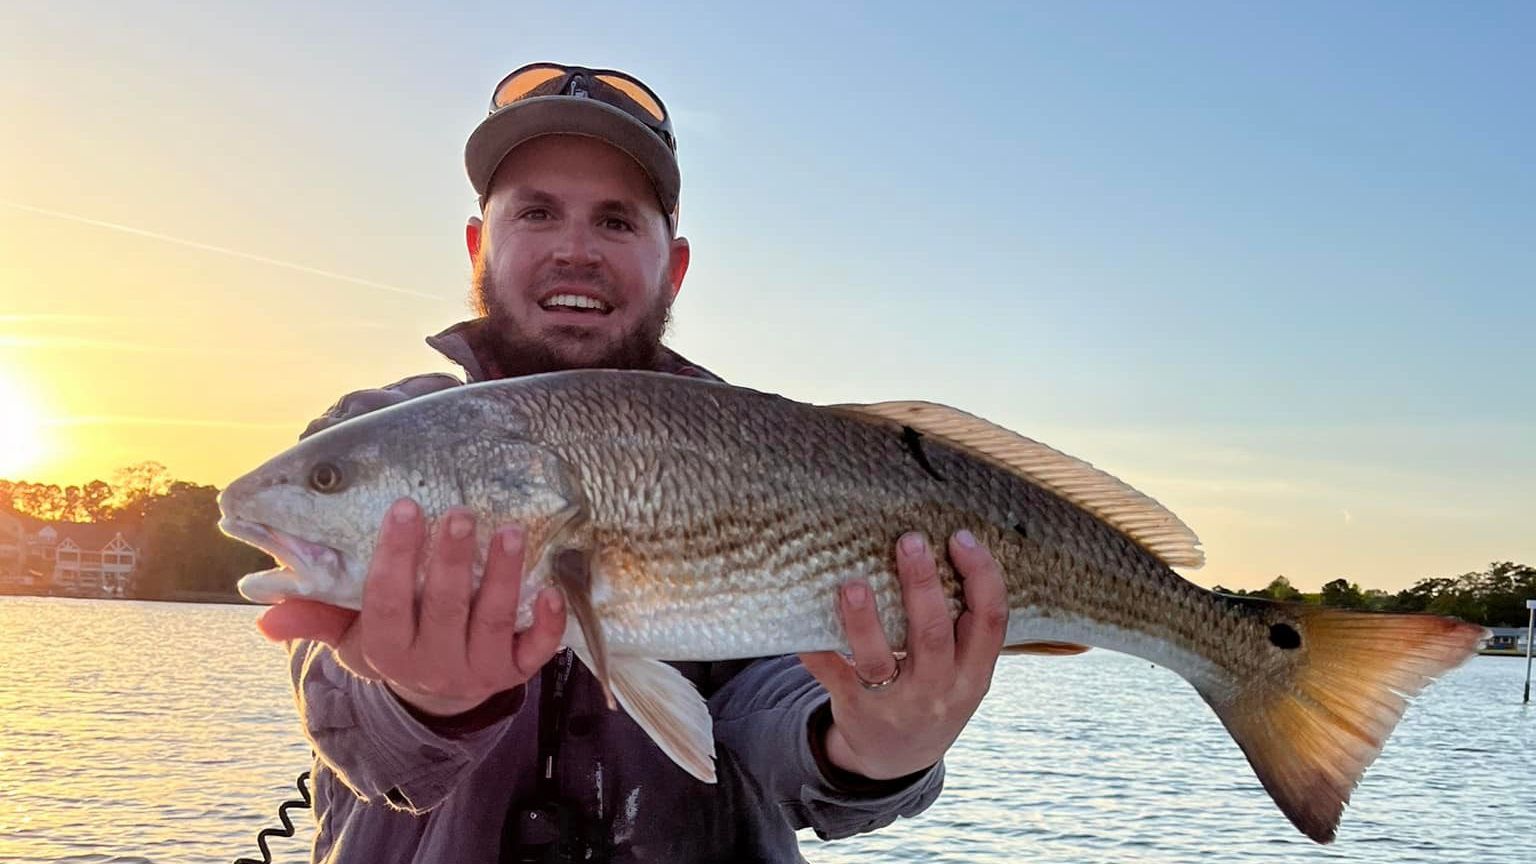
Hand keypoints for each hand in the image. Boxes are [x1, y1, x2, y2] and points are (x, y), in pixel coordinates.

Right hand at [255, 498, 566, 716]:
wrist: (440, 692)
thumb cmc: (393, 639)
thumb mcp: (351, 634)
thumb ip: (315, 616)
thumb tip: (263, 613)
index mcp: (389, 650)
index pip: (388, 603)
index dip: (395, 558)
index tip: (404, 509)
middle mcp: (435, 663)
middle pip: (445, 608)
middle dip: (452, 560)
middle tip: (460, 512)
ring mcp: (480, 668)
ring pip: (495, 622)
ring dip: (504, 576)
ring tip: (510, 531)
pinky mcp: (518, 670)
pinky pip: (538, 651)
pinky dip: (549, 623)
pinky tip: (554, 587)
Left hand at [799, 530, 1007, 780]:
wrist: (897, 760)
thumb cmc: (933, 696)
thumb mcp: (965, 675)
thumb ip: (963, 630)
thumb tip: (947, 551)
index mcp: (973, 675)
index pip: (990, 622)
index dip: (981, 576)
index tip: (960, 538)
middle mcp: (936, 690)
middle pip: (932, 633)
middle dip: (922, 584)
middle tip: (910, 541)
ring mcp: (893, 702)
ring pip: (879, 659)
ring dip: (865, 620)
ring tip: (853, 584)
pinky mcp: (854, 706)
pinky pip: (833, 675)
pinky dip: (817, 650)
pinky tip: (806, 622)